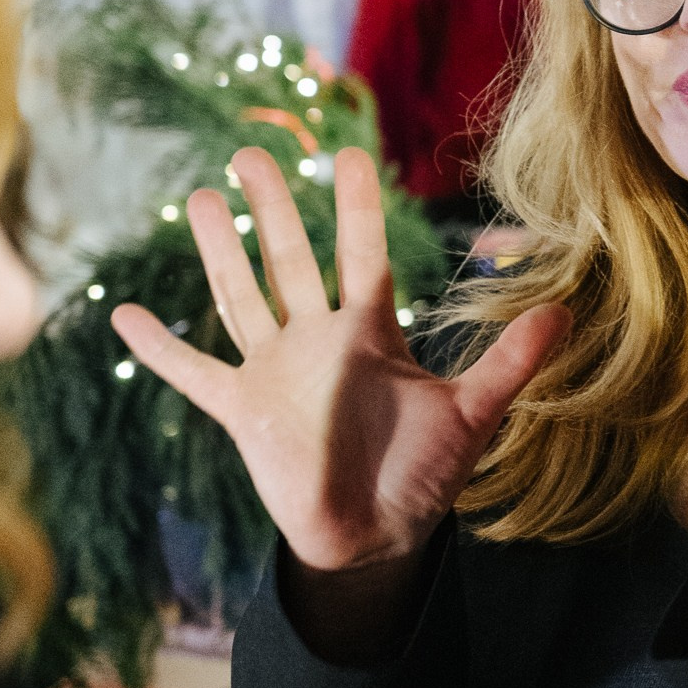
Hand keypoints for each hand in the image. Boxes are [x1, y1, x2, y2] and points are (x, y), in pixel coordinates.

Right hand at [113, 148, 567, 632]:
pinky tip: (123, 314)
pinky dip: (158, 348)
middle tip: (251, 151)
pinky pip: (193, 372)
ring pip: (242, 296)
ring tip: (201, 198)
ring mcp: (275, 370)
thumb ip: (509, 363)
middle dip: (273, 208)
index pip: (363, 256)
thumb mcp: (472, 415)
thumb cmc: (422, 473)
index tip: (350, 153)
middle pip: (290, 259)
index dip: (358, 207)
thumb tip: (564, 314)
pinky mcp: (242, 410)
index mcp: (371, 333)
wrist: (376, 535)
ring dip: (220, 251)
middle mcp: (318, 340)